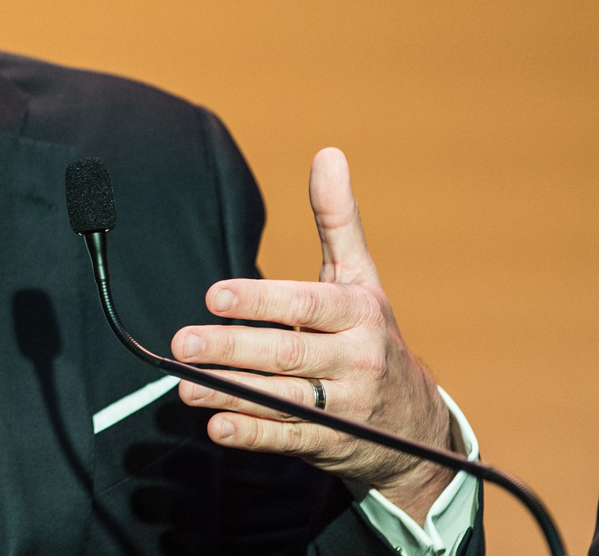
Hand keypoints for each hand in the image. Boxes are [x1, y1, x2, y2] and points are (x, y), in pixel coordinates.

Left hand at [170, 148, 458, 521]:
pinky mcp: (333, 444)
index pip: (305, 305)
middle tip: (182, 342)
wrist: (416, 425)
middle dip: (231, 348)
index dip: (259, 302)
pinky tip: (216, 426)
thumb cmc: (371, 335)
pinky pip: (289, 438)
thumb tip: (328, 153)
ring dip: (229, 393)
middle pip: (287, 354)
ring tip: (184, 385)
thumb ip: (337, 219)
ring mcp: (346, 406)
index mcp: (359, 313)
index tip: (213, 296)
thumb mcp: (361, 277)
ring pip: (283, 399)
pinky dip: (252, 434)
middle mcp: (356, 360)